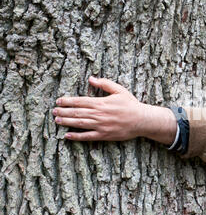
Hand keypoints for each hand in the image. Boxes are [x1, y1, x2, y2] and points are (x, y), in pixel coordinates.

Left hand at [53, 77, 176, 142]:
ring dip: (66, 122)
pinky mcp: (104, 135)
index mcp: (101, 102)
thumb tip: (91, 78)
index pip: (80, 101)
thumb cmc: (131, 104)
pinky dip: (76, 136)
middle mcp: (99, 114)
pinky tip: (67, 135)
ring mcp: (101, 126)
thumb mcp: (119, 90)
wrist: (142, 120)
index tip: (59, 101)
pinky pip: (87, 136)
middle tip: (54, 111)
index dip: (68, 101)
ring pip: (79, 124)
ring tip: (57, 120)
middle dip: (64, 111)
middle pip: (77, 112)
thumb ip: (104, 84)